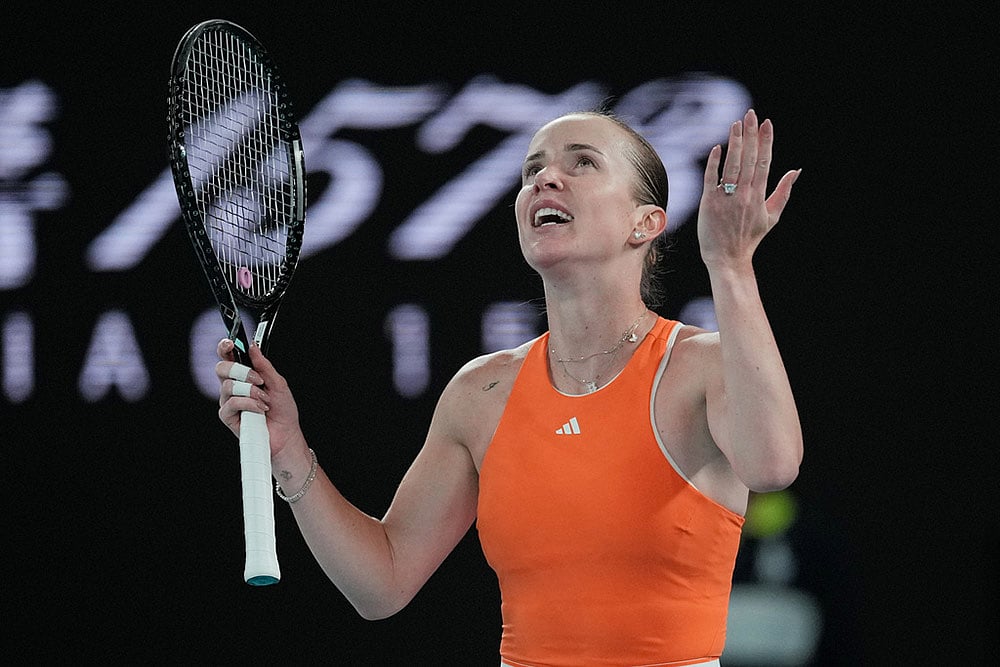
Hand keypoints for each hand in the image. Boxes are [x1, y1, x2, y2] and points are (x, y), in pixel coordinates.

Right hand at [215, 339, 303, 456]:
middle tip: (258, 379)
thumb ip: (264, 366)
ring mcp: (228, 401)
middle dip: (240, 370)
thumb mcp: (278, 383)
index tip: (231, 342)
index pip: (228, 357)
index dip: (225, 347)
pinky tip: (260, 409)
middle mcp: (233, 386)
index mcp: (243, 376)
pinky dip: (249, 404)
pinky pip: (231, 403)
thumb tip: (252, 347)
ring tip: (264, 399)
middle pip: (221, 368)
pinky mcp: (227, 416)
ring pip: (228, 386)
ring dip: (251, 391)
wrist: (286, 434)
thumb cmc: (282, 410)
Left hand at [697, 109, 799, 270]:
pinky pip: (711, 178)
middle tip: (751, 114)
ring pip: (731, 165)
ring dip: (735, 143)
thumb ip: (783, 192)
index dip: (766, 141)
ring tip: (736, 124)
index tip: (767, 123)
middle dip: (751, 135)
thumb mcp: (772, 216)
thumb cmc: (749, 237)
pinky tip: (718, 147)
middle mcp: (744, 194)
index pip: (764, 162)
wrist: (728, 258)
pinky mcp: (709, 202)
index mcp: (759, 196)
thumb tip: (796, 170)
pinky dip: (715, 163)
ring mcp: (726, 198)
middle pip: (748, 159)